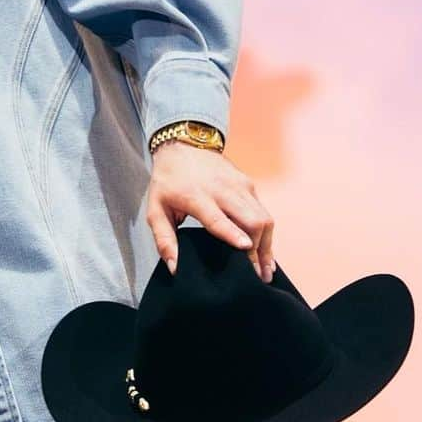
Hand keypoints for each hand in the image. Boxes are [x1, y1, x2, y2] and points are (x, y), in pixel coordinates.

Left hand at [146, 141, 275, 281]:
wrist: (182, 146)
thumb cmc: (167, 181)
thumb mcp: (155, 209)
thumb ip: (164, 240)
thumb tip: (175, 268)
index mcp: (196, 196)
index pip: (219, 217)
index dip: (233, 233)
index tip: (245, 248)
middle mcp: (222, 189)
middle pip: (252, 219)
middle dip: (258, 249)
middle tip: (258, 276)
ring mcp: (239, 184)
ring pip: (263, 217)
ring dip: (266, 244)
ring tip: (266, 269)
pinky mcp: (248, 183)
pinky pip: (263, 210)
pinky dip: (265, 232)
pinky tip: (264, 249)